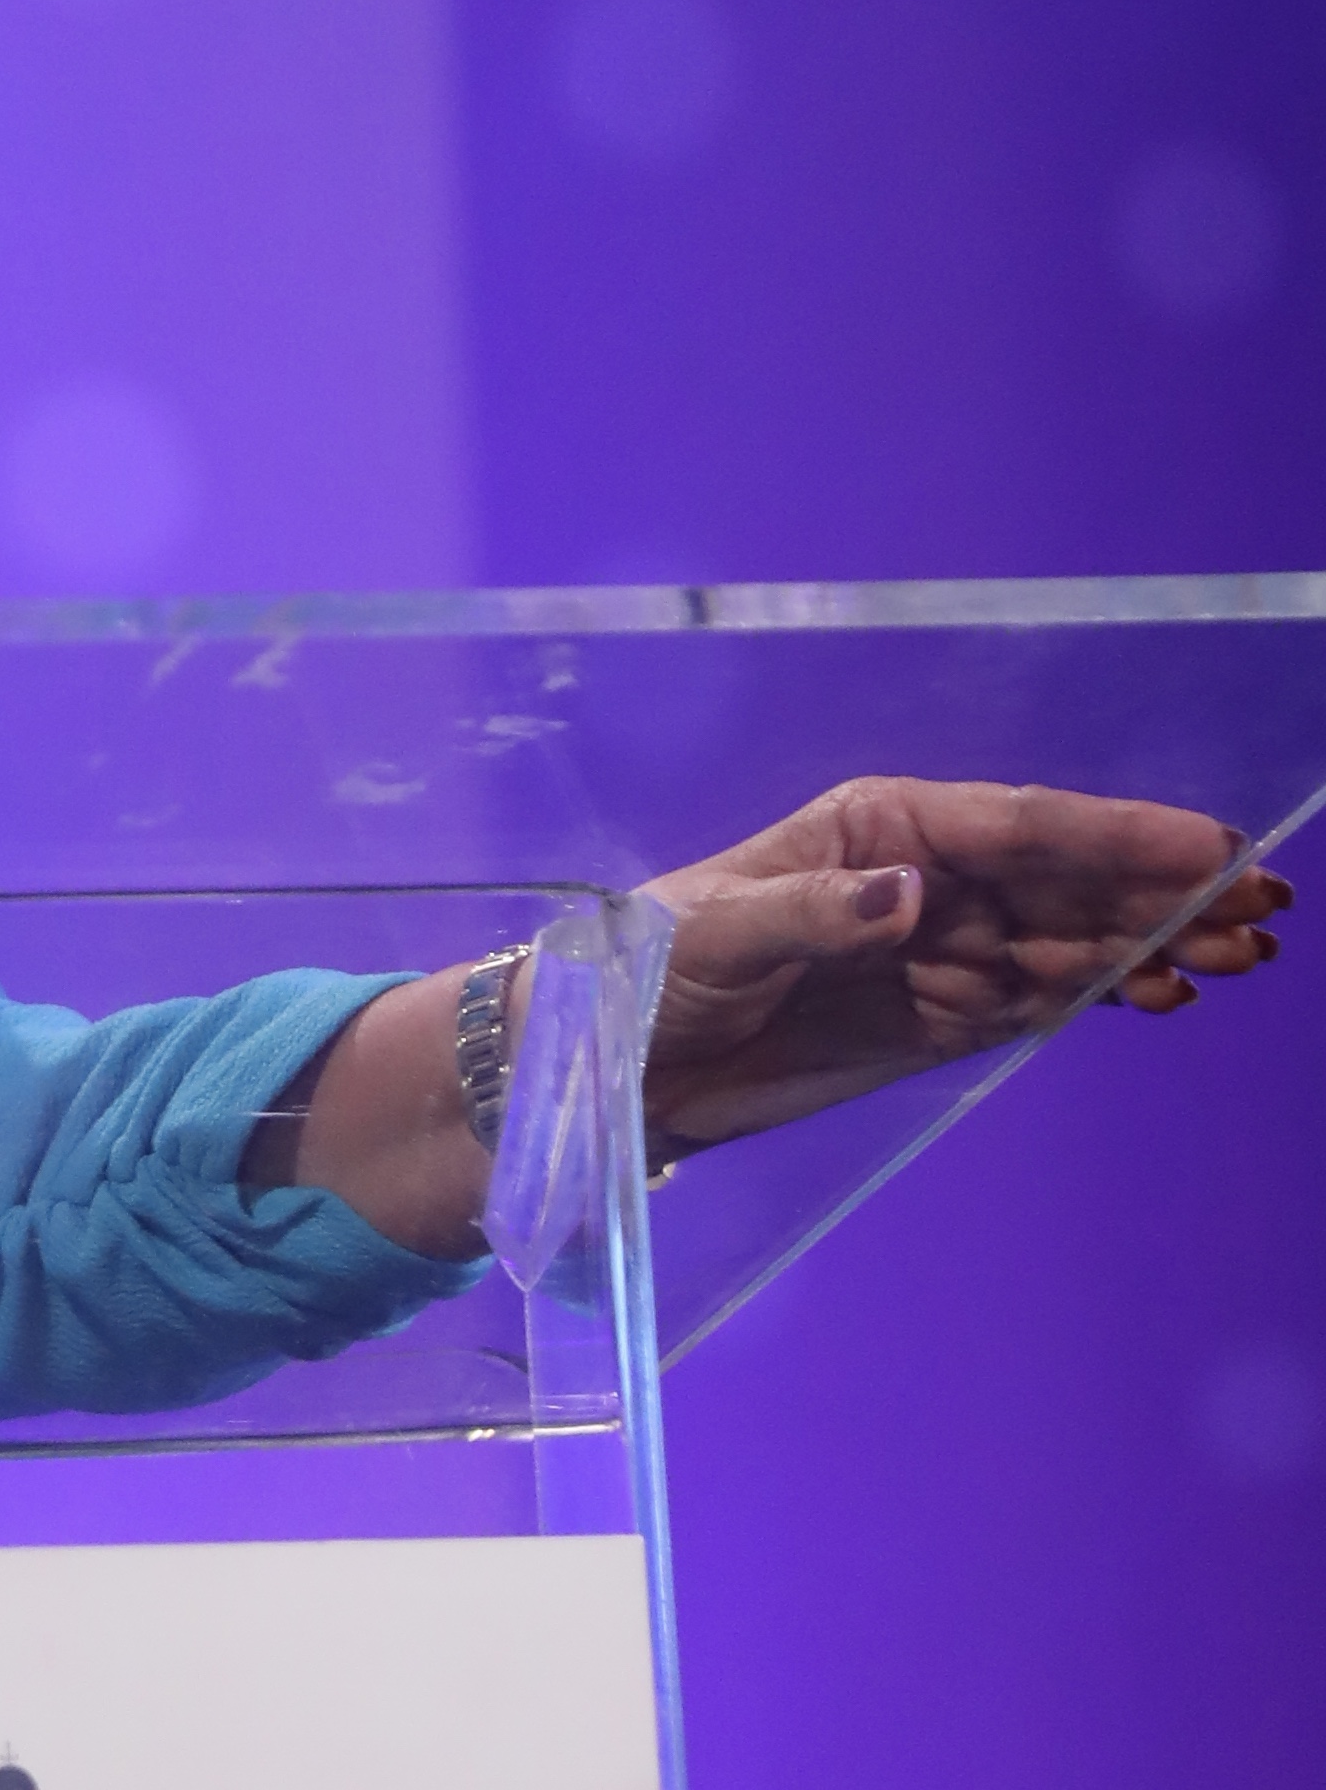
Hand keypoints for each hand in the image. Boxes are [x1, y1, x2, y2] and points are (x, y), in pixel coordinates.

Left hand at [637, 778, 1288, 1154]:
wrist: (622, 1060)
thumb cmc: (651, 968)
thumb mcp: (718, 934)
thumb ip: (816, 912)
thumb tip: (907, 894)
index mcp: (874, 829)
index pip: (1017, 826)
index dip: (1115, 835)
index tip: (1210, 846)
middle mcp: (921, 876)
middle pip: (1063, 880)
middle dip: (1163, 890)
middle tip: (1264, 908)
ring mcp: (938, 948)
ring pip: (1069, 938)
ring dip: (1154, 943)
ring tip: (1241, 955)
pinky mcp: (940, 1017)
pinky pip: (1038, 996)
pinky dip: (1103, 993)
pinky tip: (1164, 993)